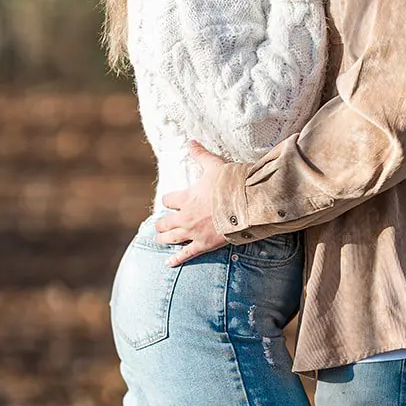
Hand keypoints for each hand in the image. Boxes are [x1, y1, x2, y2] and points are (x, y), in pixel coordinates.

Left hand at [154, 142, 230, 265]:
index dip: (169, 200)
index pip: (168, 200)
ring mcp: (193, 232)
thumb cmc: (231, 184)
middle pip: (165, 222)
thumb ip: (200, 155)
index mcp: (186, 198)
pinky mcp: (204, 245)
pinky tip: (168, 264)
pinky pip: (186, 254)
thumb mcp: (214, 165)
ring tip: (159, 239)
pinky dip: (176, 259)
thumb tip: (190, 141)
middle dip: (162, 223)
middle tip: (159, 225)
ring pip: (171, 238)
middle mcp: (185, 217)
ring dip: (164, 238)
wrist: (246, 205)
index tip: (170, 201)